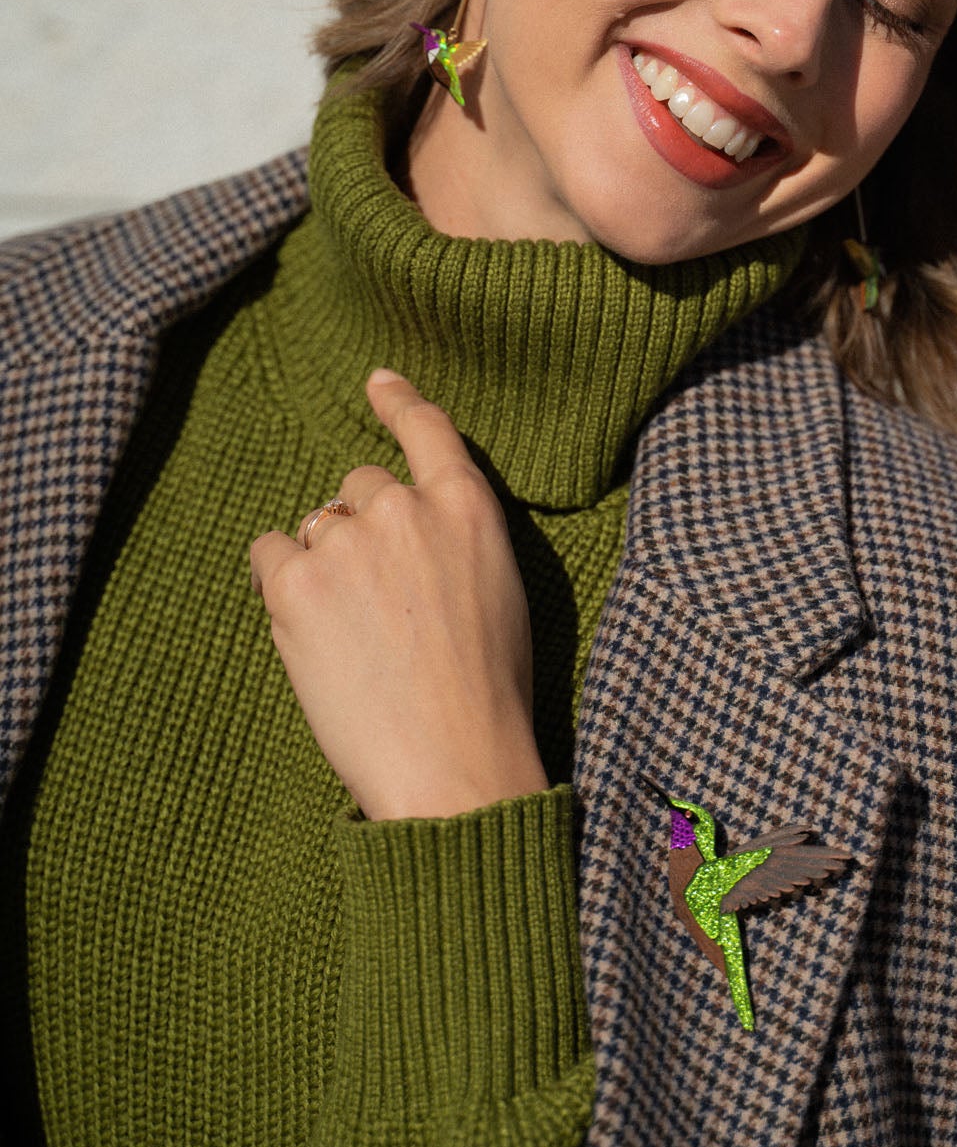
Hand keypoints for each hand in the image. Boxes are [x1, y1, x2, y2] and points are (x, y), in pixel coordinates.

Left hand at [249, 369, 545, 819]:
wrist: (454, 766)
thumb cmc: (488, 696)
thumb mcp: (499, 593)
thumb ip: (453, 539)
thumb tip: (402, 529)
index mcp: (469, 508)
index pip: (428, 429)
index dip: (398, 400)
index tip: (376, 380)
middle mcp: (406, 508)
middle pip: (360, 488)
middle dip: (361, 531)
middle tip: (378, 604)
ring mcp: (347, 543)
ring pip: (314, 527)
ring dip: (323, 565)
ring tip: (352, 637)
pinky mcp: (295, 585)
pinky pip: (267, 556)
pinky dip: (278, 585)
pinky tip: (308, 632)